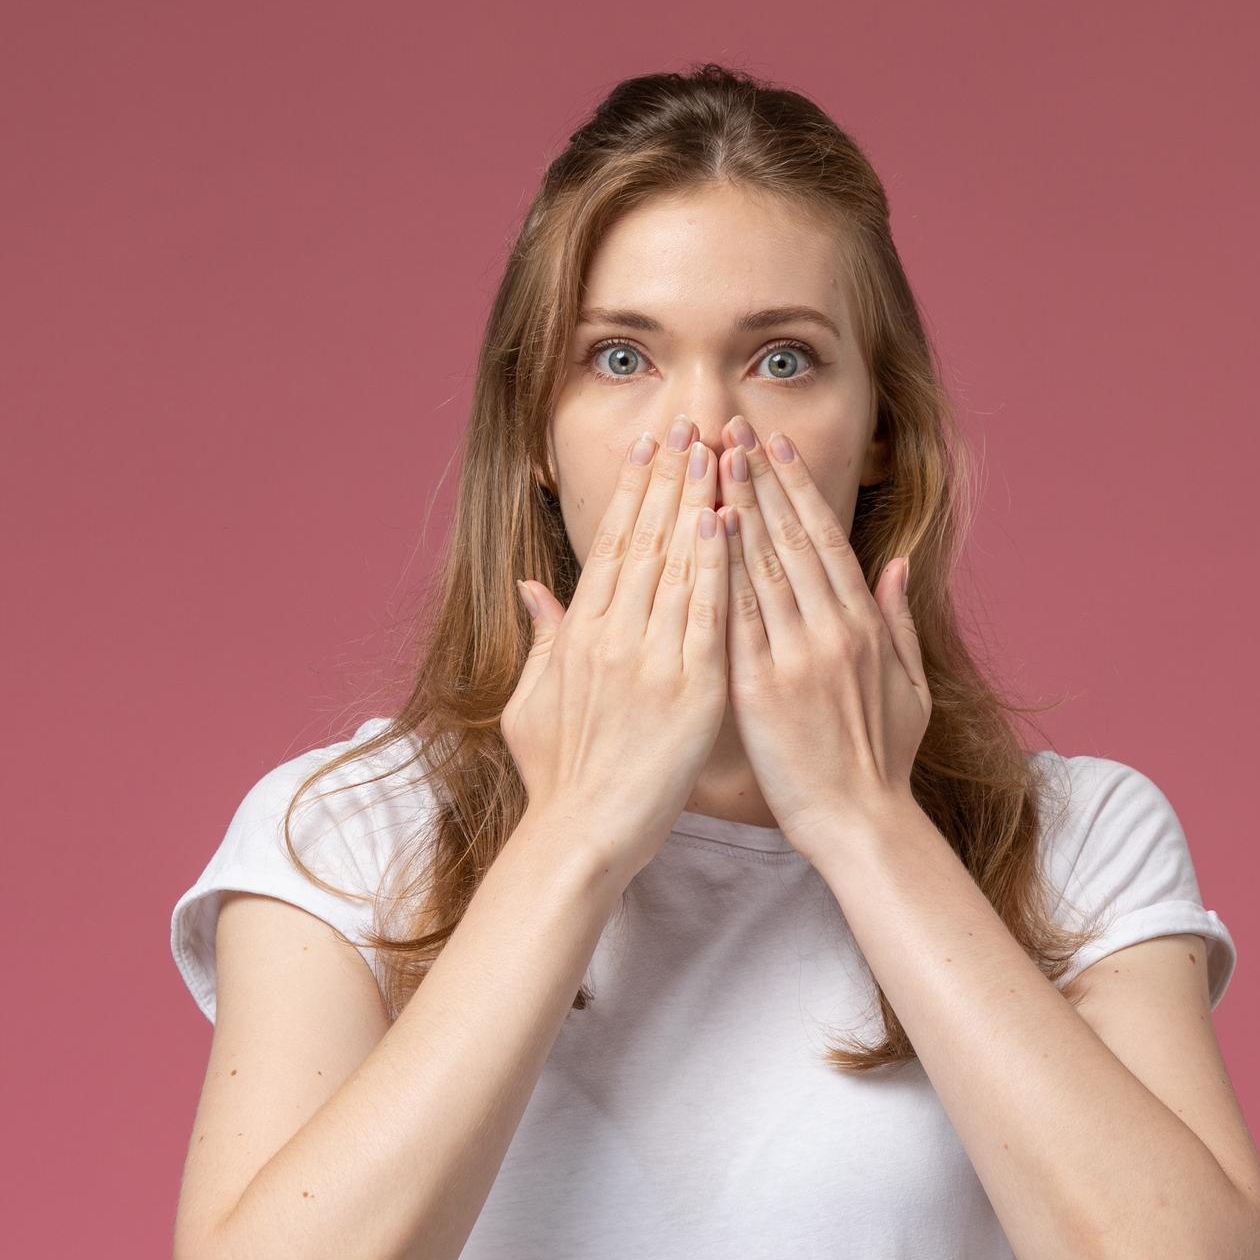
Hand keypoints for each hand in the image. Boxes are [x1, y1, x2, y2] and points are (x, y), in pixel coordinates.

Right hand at [504, 419, 729, 873]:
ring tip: (718, 451)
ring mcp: (650, 661)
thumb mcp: (532, 703)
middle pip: (645, 540)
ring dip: (699, 501)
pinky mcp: (689, 691)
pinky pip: (706, 615)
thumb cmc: (557, 779)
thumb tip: (533, 588)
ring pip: (677, 565)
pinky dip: (716, 565)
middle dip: (671, 477)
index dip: (633, 492)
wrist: (580, 835)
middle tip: (692, 424)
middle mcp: (611, 637)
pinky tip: (727, 521)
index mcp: (578, 637)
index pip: (611, 546)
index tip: (652, 447)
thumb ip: (541, 639)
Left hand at [712, 419, 928, 851]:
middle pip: (791, 539)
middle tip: (732, 430)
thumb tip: (894, 566)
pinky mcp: (761, 690)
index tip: (775, 447)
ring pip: (762, 566)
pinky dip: (721, 570)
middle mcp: (833, 631)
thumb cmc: (880, 761)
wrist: (860, 824)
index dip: (798, 489)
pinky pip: (737, 618)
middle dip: (760, 480)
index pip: (826, 540)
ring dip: (736, 507)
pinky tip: (703, 533)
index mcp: (864, 626)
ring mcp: (797, 657)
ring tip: (712, 459)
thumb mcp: (909, 687)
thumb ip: (898, 623)